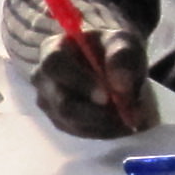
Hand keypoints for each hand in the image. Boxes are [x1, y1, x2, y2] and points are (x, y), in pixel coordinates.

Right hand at [31, 18, 150, 134]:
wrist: (113, 65)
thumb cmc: (114, 50)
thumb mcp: (124, 42)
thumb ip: (122, 56)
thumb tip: (120, 84)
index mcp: (52, 50)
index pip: (55, 65)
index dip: (79, 82)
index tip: (107, 96)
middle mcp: (43, 78)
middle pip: (62, 103)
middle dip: (96, 113)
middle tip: (127, 116)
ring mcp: (48, 102)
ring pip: (73, 122)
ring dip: (104, 124)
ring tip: (131, 117)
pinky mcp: (59, 121)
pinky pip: (80, 132)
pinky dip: (104, 131)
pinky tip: (121, 123)